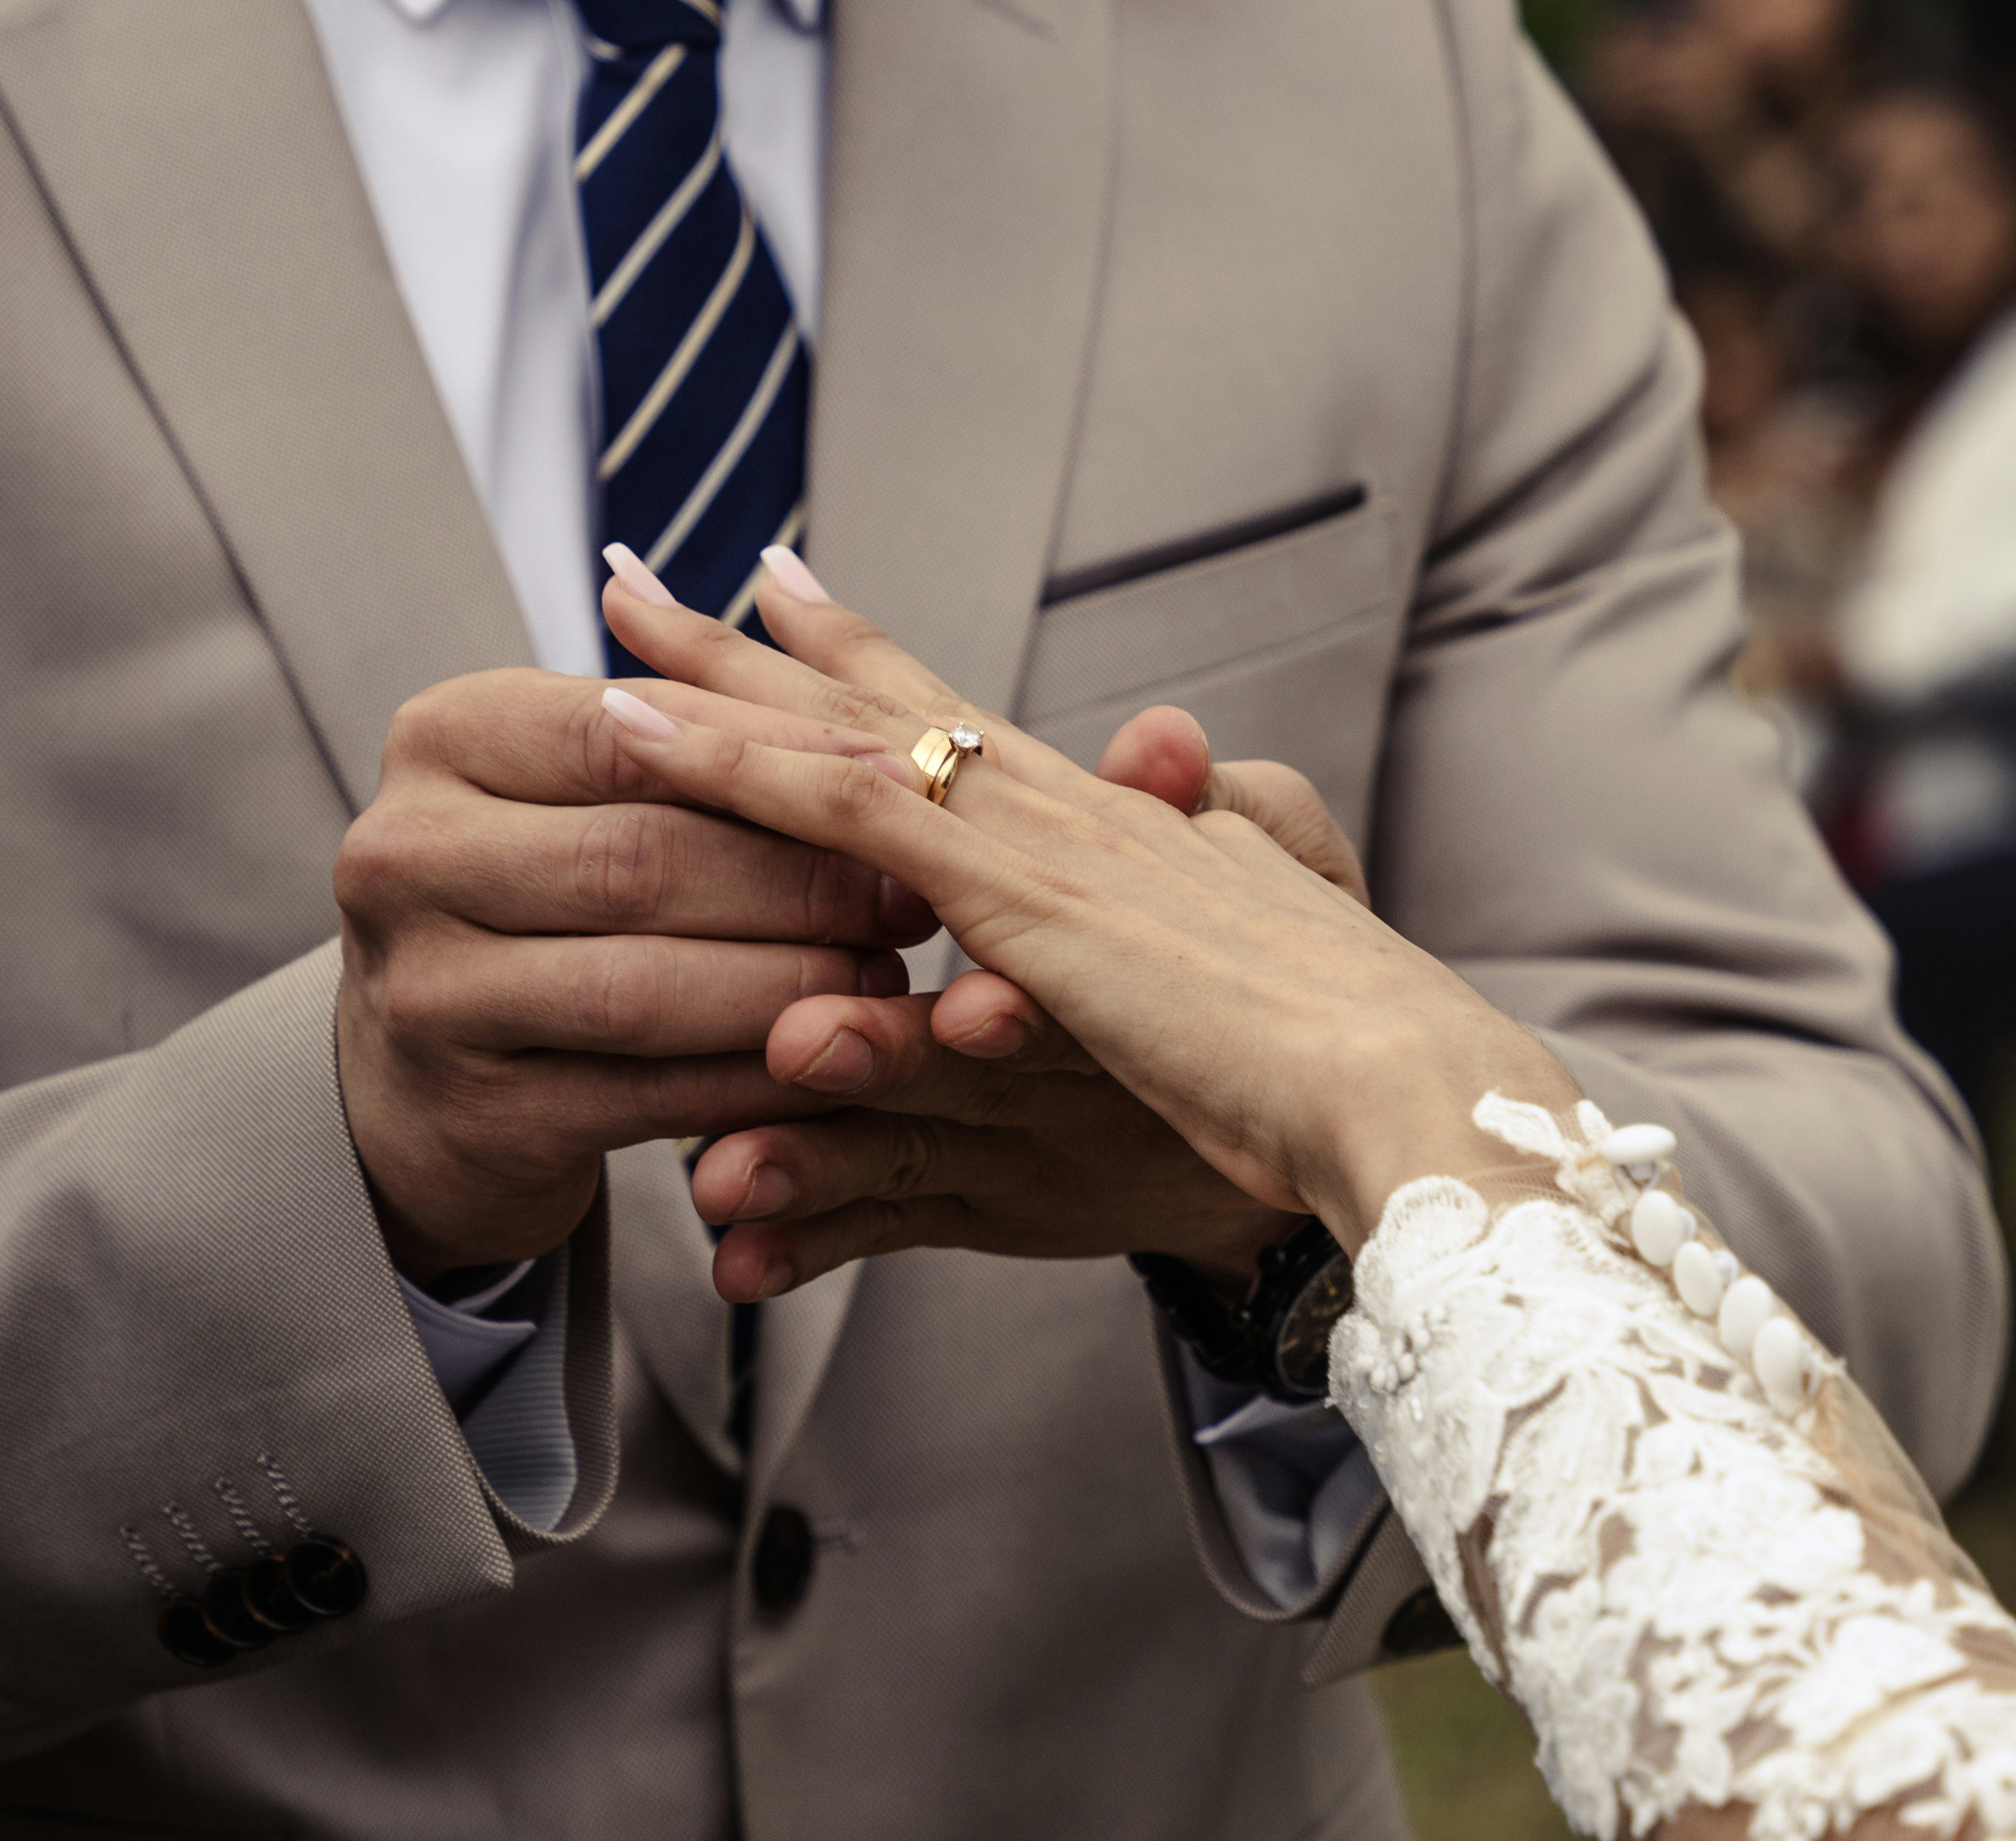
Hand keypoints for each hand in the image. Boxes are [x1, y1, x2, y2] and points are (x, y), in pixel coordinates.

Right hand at [333, 667, 936, 1278]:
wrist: (420, 1080)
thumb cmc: (538, 903)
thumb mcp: (577, 794)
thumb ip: (691, 740)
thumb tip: (878, 713)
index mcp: (442, 738)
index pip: (629, 726)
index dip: (780, 750)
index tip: (905, 771)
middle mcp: (404, 855)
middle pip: (641, 857)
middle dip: (800, 879)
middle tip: (914, 896)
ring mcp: (427, 993)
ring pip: (646, 986)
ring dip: (790, 986)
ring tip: (886, 979)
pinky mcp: (477, 1114)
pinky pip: (653, 1096)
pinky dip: (759, 1081)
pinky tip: (835, 1067)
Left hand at [592, 564, 1576, 1261]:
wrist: (1404, 1091)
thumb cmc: (1342, 1053)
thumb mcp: (1240, 960)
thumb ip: (1186, 882)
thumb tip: (1166, 804)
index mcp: (1106, 829)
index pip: (957, 720)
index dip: (861, 656)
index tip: (773, 587)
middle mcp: (1060, 812)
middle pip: (877, 706)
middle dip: (753, 644)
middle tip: (636, 574)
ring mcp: (1037, 851)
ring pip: (841, 741)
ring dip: (718, 686)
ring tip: (611, 627)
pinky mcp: (1019, 906)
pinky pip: (847, 817)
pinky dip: (738, 768)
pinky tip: (640, 744)